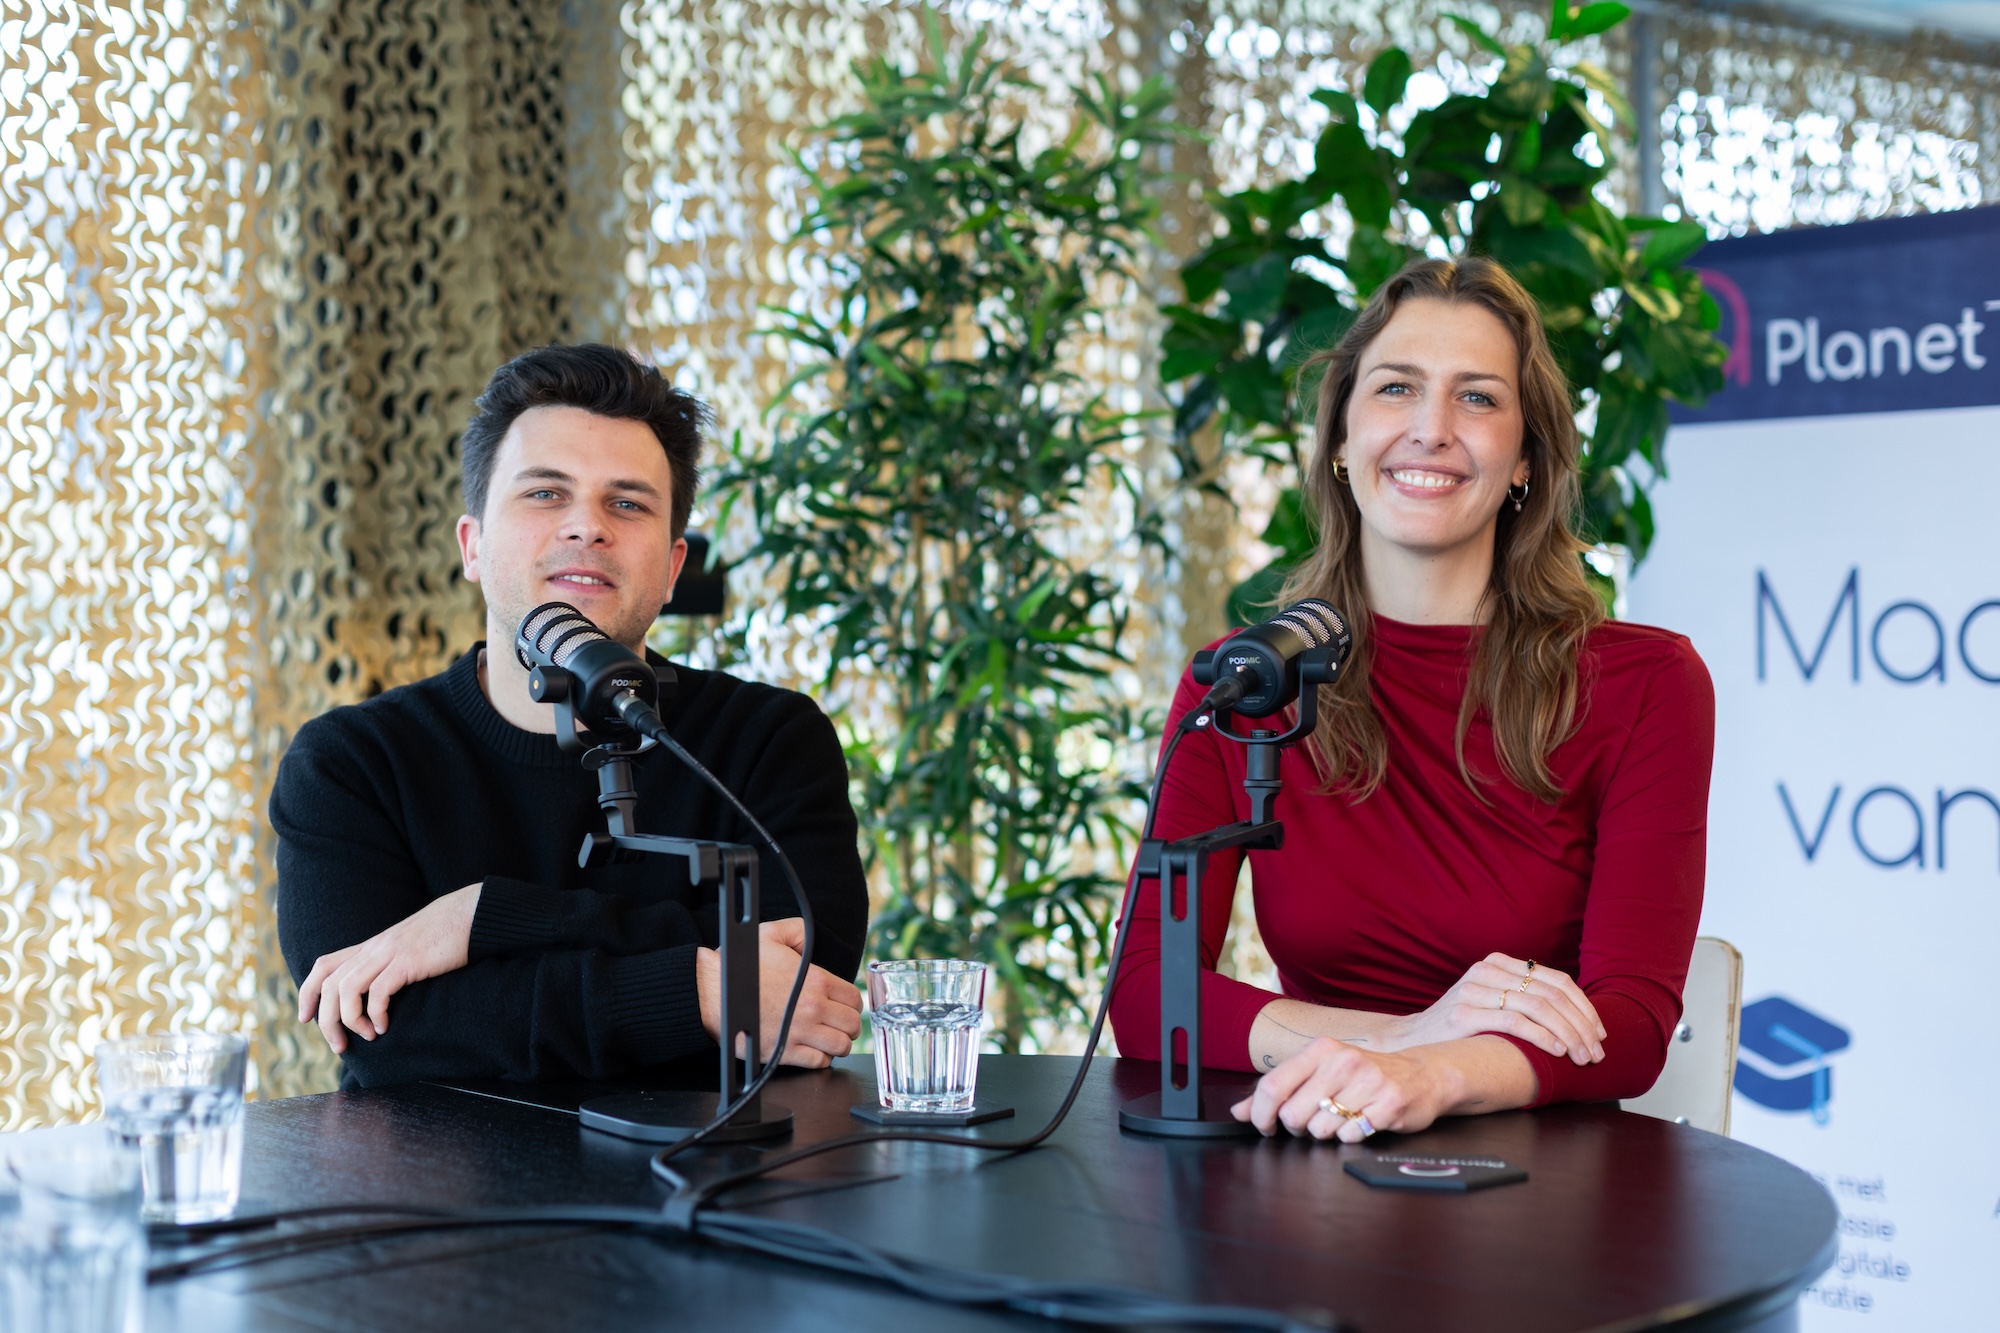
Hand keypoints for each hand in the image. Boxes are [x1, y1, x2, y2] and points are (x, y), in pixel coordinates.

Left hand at [297, 884, 481, 1053]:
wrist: (471, 914)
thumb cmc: (445, 936)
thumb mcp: (408, 948)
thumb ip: (390, 965)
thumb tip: (380, 994)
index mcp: (371, 946)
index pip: (324, 966)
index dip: (307, 993)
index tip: (307, 1019)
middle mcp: (374, 948)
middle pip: (329, 984)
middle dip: (327, 1021)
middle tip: (340, 1046)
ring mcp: (389, 953)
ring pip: (346, 989)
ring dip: (349, 1020)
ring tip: (368, 1036)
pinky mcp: (408, 961)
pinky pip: (378, 991)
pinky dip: (375, 1014)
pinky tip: (385, 1026)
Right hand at [696, 918, 862, 1069]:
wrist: (712, 992)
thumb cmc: (739, 965)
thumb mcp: (770, 934)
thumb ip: (797, 931)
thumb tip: (809, 938)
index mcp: (816, 980)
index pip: (854, 998)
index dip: (851, 1003)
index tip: (843, 1006)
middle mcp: (813, 1007)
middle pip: (852, 1024)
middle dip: (848, 1025)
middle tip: (838, 1024)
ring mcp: (800, 1031)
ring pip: (841, 1046)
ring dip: (838, 1043)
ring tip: (828, 1039)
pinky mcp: (785, 1051)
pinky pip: (819, 1062)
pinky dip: (821, 1059)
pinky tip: (812, 1050)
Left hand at [1232, 1037, 1451, 1142]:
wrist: (1422, 1074)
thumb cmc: (1363, 1074)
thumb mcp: (1320, 1071)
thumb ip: (1278, 1089)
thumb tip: (1239, 1112)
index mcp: (1320, 1050)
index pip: (1272, 1085)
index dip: (1260, 1114)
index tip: (1264, 1127)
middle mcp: (1343, 1061)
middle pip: (1293, 1114)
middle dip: (1298, 1127)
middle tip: (1313, 1120)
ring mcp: (1368, 1082)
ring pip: (1320, 1130)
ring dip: (1326, 1133)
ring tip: (1343, 1118)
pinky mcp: (1389, 1105)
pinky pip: (1350, 1137)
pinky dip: (1351, 1137)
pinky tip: (1362, 1122)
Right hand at [1390, 952, 1604, 1065]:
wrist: (1414, 1039)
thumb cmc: (1462, 1026)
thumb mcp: (1493, 1001)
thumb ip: (1524, 997)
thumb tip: (1577, 1016)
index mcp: (1499, 963)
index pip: (1556, 980)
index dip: (1584, 1007)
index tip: (1600, 1034)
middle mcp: (1487, 970)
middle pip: (1551, 994)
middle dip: (1581, 1025)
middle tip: (1596, 1052)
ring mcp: (1474, 990)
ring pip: (1538, 1007)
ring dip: (1568, 1034)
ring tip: (1582, 1057)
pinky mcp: (1465, 1013)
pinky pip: (1515, 1021)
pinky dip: (1543, 1037)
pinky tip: (1558, 1051)